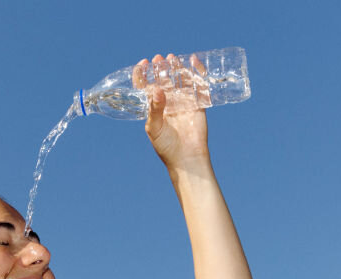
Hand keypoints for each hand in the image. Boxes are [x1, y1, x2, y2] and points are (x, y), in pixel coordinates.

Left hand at [133, 53, 210, 168]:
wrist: (187, 158)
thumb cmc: (166, 146)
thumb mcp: (154, 127)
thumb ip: (155, 108)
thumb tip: (156, 89)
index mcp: (153, 108)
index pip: (145, 87)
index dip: (143, 74)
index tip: (143, 64)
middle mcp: (168, 103)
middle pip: (163, 80)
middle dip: (160, 68)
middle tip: (159, 58)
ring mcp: (183, 102)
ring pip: (179, 79)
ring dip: (176, 68)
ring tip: (172, 58)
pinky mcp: (197, 103)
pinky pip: (198, 84)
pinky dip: (197, 71)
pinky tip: (193, 60)